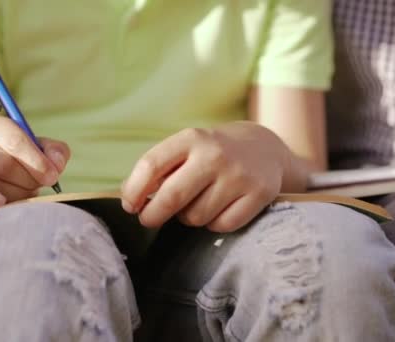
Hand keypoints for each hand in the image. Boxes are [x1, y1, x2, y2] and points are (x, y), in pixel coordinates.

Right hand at [0, 115, 69, 203]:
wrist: (5, 182)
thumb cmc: (26, 162)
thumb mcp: (44, 151)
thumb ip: (56, 152)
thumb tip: (56, 163)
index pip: (14, 140)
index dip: (36, 160)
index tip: (52, 175)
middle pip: (5, 165)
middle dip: (30, 179)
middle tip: (40, 185)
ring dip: (21, 194)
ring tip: (27, 191)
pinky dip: (8, 206)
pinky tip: (15, 202)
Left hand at [121, 121, 291, 232]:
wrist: (264, 147)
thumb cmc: (212, 153)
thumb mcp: (186, 148)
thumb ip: (158, 169)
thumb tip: (130, 198)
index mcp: (191, 138)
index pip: (151, 165)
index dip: (134, 191)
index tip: (129, 205)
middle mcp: (215, 155)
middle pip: (172, 197)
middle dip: (153, 215)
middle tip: (148, 219)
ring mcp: (239, 175)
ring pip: (195, 216)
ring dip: (188, 218)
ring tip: (196, 203)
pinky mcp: (259, 194)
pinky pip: (221, 225)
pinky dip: (214, 224)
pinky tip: (219, 208)